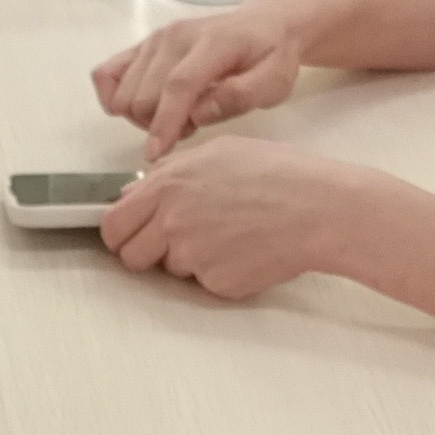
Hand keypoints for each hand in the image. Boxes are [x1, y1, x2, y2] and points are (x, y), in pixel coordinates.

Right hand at [92, 3, 309, 155]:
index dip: (164, 122)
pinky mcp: (142, 45)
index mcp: (212, 44)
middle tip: (191, 125)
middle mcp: (175, 37)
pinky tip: (141, 108)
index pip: (179, 85)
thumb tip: (199, 112)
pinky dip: (114, 97)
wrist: (263, 25)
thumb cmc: (271, 58)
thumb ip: (241, 96)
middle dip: (159, 124)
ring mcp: (154, 40)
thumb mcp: (274, 82)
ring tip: (176, 114)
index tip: (155, 154)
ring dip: (143, 116)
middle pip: (145, 95)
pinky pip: (106, 73)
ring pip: (125, 93)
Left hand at [97, 138, 395, 301]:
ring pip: (169, 270)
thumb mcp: (220, 152)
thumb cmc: (279, 175)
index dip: (121, 232)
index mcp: (167, 184)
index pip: (113, 222)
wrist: (320, 209)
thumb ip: (173, 171)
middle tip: (176, 242)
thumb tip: (141, 189)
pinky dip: (219, 272)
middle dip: (146, 252)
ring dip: (188, 260)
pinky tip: (245, 251)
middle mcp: (172, 221)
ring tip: (227, 236)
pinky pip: (202, 283)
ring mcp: (192, 255)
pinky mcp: (216, 282)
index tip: (131, 234)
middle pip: (130, 256)